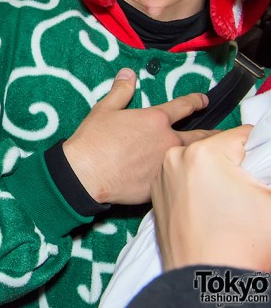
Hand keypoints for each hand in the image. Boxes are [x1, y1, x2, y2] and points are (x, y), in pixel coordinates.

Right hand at [63, 68, 212, 204]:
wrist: (86, 174)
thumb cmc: (94, 139)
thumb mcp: (104, 109)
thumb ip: (120, 90)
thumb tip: (128, 73)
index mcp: (155, 120)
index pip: (183, 107)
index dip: (196, 101)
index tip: (204, 100)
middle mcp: (166, 141)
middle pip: (199, 136)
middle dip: (212, 134)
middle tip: (223, 134)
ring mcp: (166, 164)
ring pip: (191, 159)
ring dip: (201, 156)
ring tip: (209, 157)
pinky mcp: (159, 185)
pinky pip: (174, 178)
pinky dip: (179, 176)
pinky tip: (181, 178)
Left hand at [153, 125, 270, 270]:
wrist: (207, 280)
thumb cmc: (239, 245)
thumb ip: (267, 169)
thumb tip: (263, 160)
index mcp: (203, 153)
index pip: (243, 135)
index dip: (259, 150)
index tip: (261, 166)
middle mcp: (175, 159)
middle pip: (219, 149)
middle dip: (236, 165)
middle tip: (245, 192)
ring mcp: (161, 176)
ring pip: (200, 164)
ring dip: (215, 176)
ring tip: (227, 203)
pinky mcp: (156, 194)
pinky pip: (183, 180)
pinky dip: (197, 188)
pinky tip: (210, 209)